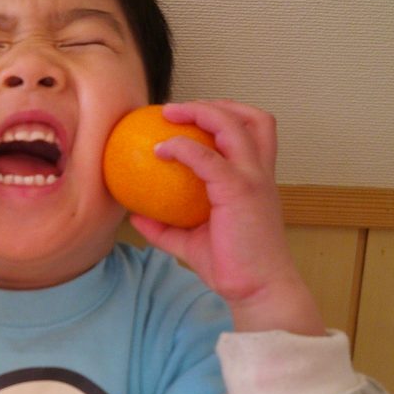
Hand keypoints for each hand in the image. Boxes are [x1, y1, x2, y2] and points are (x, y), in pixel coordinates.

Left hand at [129, 99, 325, 334]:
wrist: (258, 289)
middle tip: (175, 109)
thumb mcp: (191, 242)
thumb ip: (165, 227)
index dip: (223, 116)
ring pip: (235, 124)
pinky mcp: (239, 190)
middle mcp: (260, 173)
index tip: (188, 119)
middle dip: (215, 104)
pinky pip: (207, 157)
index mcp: (256, 180)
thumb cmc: (231, 267)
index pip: (252, 132)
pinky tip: (160, 151)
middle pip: (252, 117)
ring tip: (169, 114)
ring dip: (202, 111)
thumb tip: (134, 216)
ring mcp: (253, 179)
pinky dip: (183, 147)